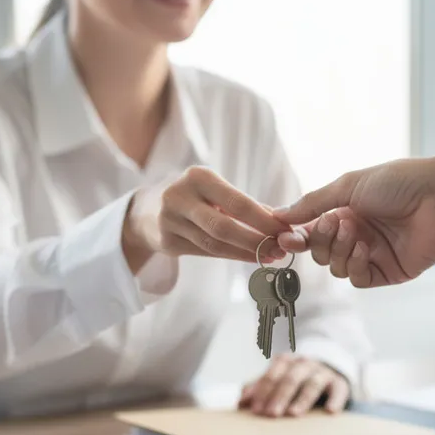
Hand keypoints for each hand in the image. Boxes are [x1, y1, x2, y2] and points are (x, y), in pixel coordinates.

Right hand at [122, 166, 287, 271]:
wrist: (148, 209)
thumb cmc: (193, 197)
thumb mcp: (214, 189)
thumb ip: (243, 203)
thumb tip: (280, 219)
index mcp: (197, 177)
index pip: (237, 202)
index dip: (263, 220)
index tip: (285, 230)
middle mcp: (180, 196)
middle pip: (224, 226)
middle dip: (256, 240)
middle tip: (280, 249)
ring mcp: (170, 220)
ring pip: (214, 244)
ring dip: (246, 252)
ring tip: (270, 255)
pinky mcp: (166, 242)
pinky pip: (205, 253)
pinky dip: (231, 256)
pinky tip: (250, 257)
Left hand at [238, 354, 349, 417]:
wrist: (328, 364)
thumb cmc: (296, 377)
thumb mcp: (277, 378)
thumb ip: (259, 388)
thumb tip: (240, 402)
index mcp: (286, 362)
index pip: (271, 375)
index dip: (262, 392)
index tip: (255, 410)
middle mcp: (304, 364)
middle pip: (290, 379)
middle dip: (279, 396)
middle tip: (271, 414)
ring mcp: (322, 372)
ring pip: (312, 383)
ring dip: (302, 399)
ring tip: (294, 413)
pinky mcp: (339, 382)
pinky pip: (338, 390)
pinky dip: (335, 399)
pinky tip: (330, 411)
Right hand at [273, 156, 434, 287]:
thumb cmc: (396, 182)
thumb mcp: (348, 186)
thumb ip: (313, 203)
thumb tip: (278, 215)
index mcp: (346, 213)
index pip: (312, 232)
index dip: (298, 236)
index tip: (284, 236)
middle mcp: (357, 235)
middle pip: (321, 253)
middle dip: (322, 241)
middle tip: (334, 222)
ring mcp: (372, 255)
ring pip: (337, 268)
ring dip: (339, 251)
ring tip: (354, 232)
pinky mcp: (388, 272)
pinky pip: (358, 278)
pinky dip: (355, 265)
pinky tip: (364, 249)